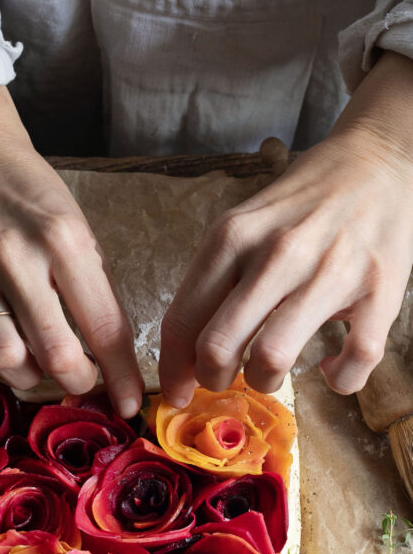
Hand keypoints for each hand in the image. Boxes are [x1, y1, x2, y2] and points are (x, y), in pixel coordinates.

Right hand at [0, 87, 141, 418]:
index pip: (103, 328)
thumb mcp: (80, 232)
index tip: (127, 404)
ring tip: (34, 364)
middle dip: (75, 382)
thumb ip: (94, 294)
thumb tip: (110, 362)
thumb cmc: (34, 199)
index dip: (120, 377)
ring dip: (27, 378)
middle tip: (78, 379)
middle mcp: (14, 257)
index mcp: (63, 240)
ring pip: (3, 360)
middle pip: (53, 353)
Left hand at [160, 52, 412, 404]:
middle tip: (224, 378)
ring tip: (270, 372)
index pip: (182, 320)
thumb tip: (185, 354)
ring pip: (271, 360)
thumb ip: (213, 282)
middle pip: (217, 348)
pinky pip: (352, 362)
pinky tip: (330, 368)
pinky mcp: (380, 292)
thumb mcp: (242, 226)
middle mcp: (277, 254)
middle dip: (212, 379)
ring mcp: (330, 273)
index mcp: (232, 238)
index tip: (178, 392)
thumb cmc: (300, 205)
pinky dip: (338, 380)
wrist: (378, 162)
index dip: (174, 369)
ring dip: (264, 382)